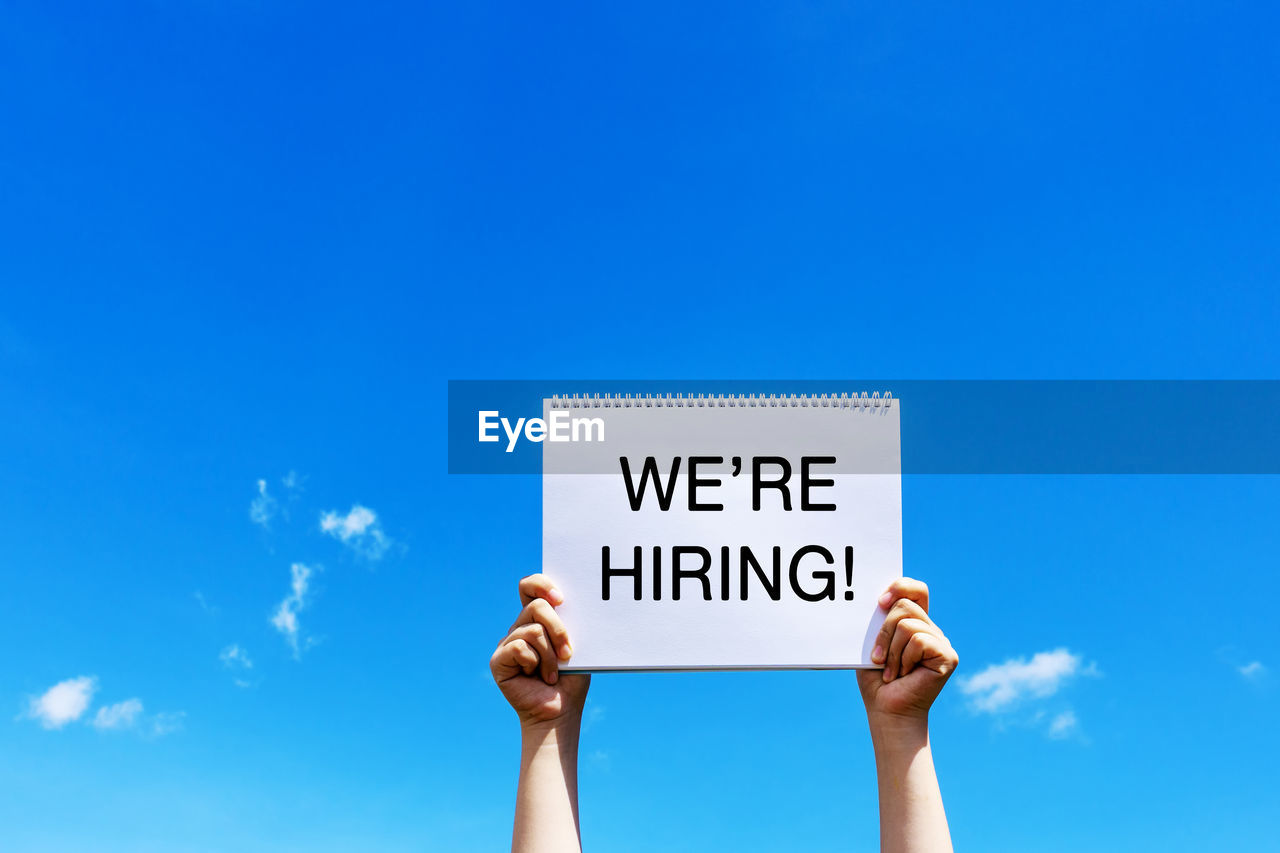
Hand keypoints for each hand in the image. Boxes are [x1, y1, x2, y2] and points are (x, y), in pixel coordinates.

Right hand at [491, 573, 589, 730]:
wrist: (561, 711)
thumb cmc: (571, 679)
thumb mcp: (575, 645)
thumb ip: (567, 623)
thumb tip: (566, 603)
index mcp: (537, 620)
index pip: (529, 587)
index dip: (541, 584)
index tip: (561, 599)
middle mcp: (520, 628)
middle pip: (536, 607)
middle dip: (558, 629)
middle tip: (568, 653)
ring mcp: (507, 643)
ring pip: (533, 630)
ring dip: (550, 656)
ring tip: (553, 674)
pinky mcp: (498, 660)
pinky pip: (519, 647)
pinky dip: (534, 663)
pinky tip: (535, 676)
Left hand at [857, 578, 957, 725]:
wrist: (886, 710)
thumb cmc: (876, 679)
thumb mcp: (872, 643)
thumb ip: (879, 621)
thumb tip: (878, 600)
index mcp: (915, 623)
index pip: (916, 590)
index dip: (900, 586)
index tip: (880, 601)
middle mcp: (931, 629)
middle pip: (905, 605)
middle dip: (883, 631)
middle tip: (877, 657)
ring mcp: (942, 642)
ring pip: (908, 624)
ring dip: (891, 650)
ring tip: (892, 671)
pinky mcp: (948, 656)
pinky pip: (918, 641)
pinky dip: (903, 658)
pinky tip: (904, 674)